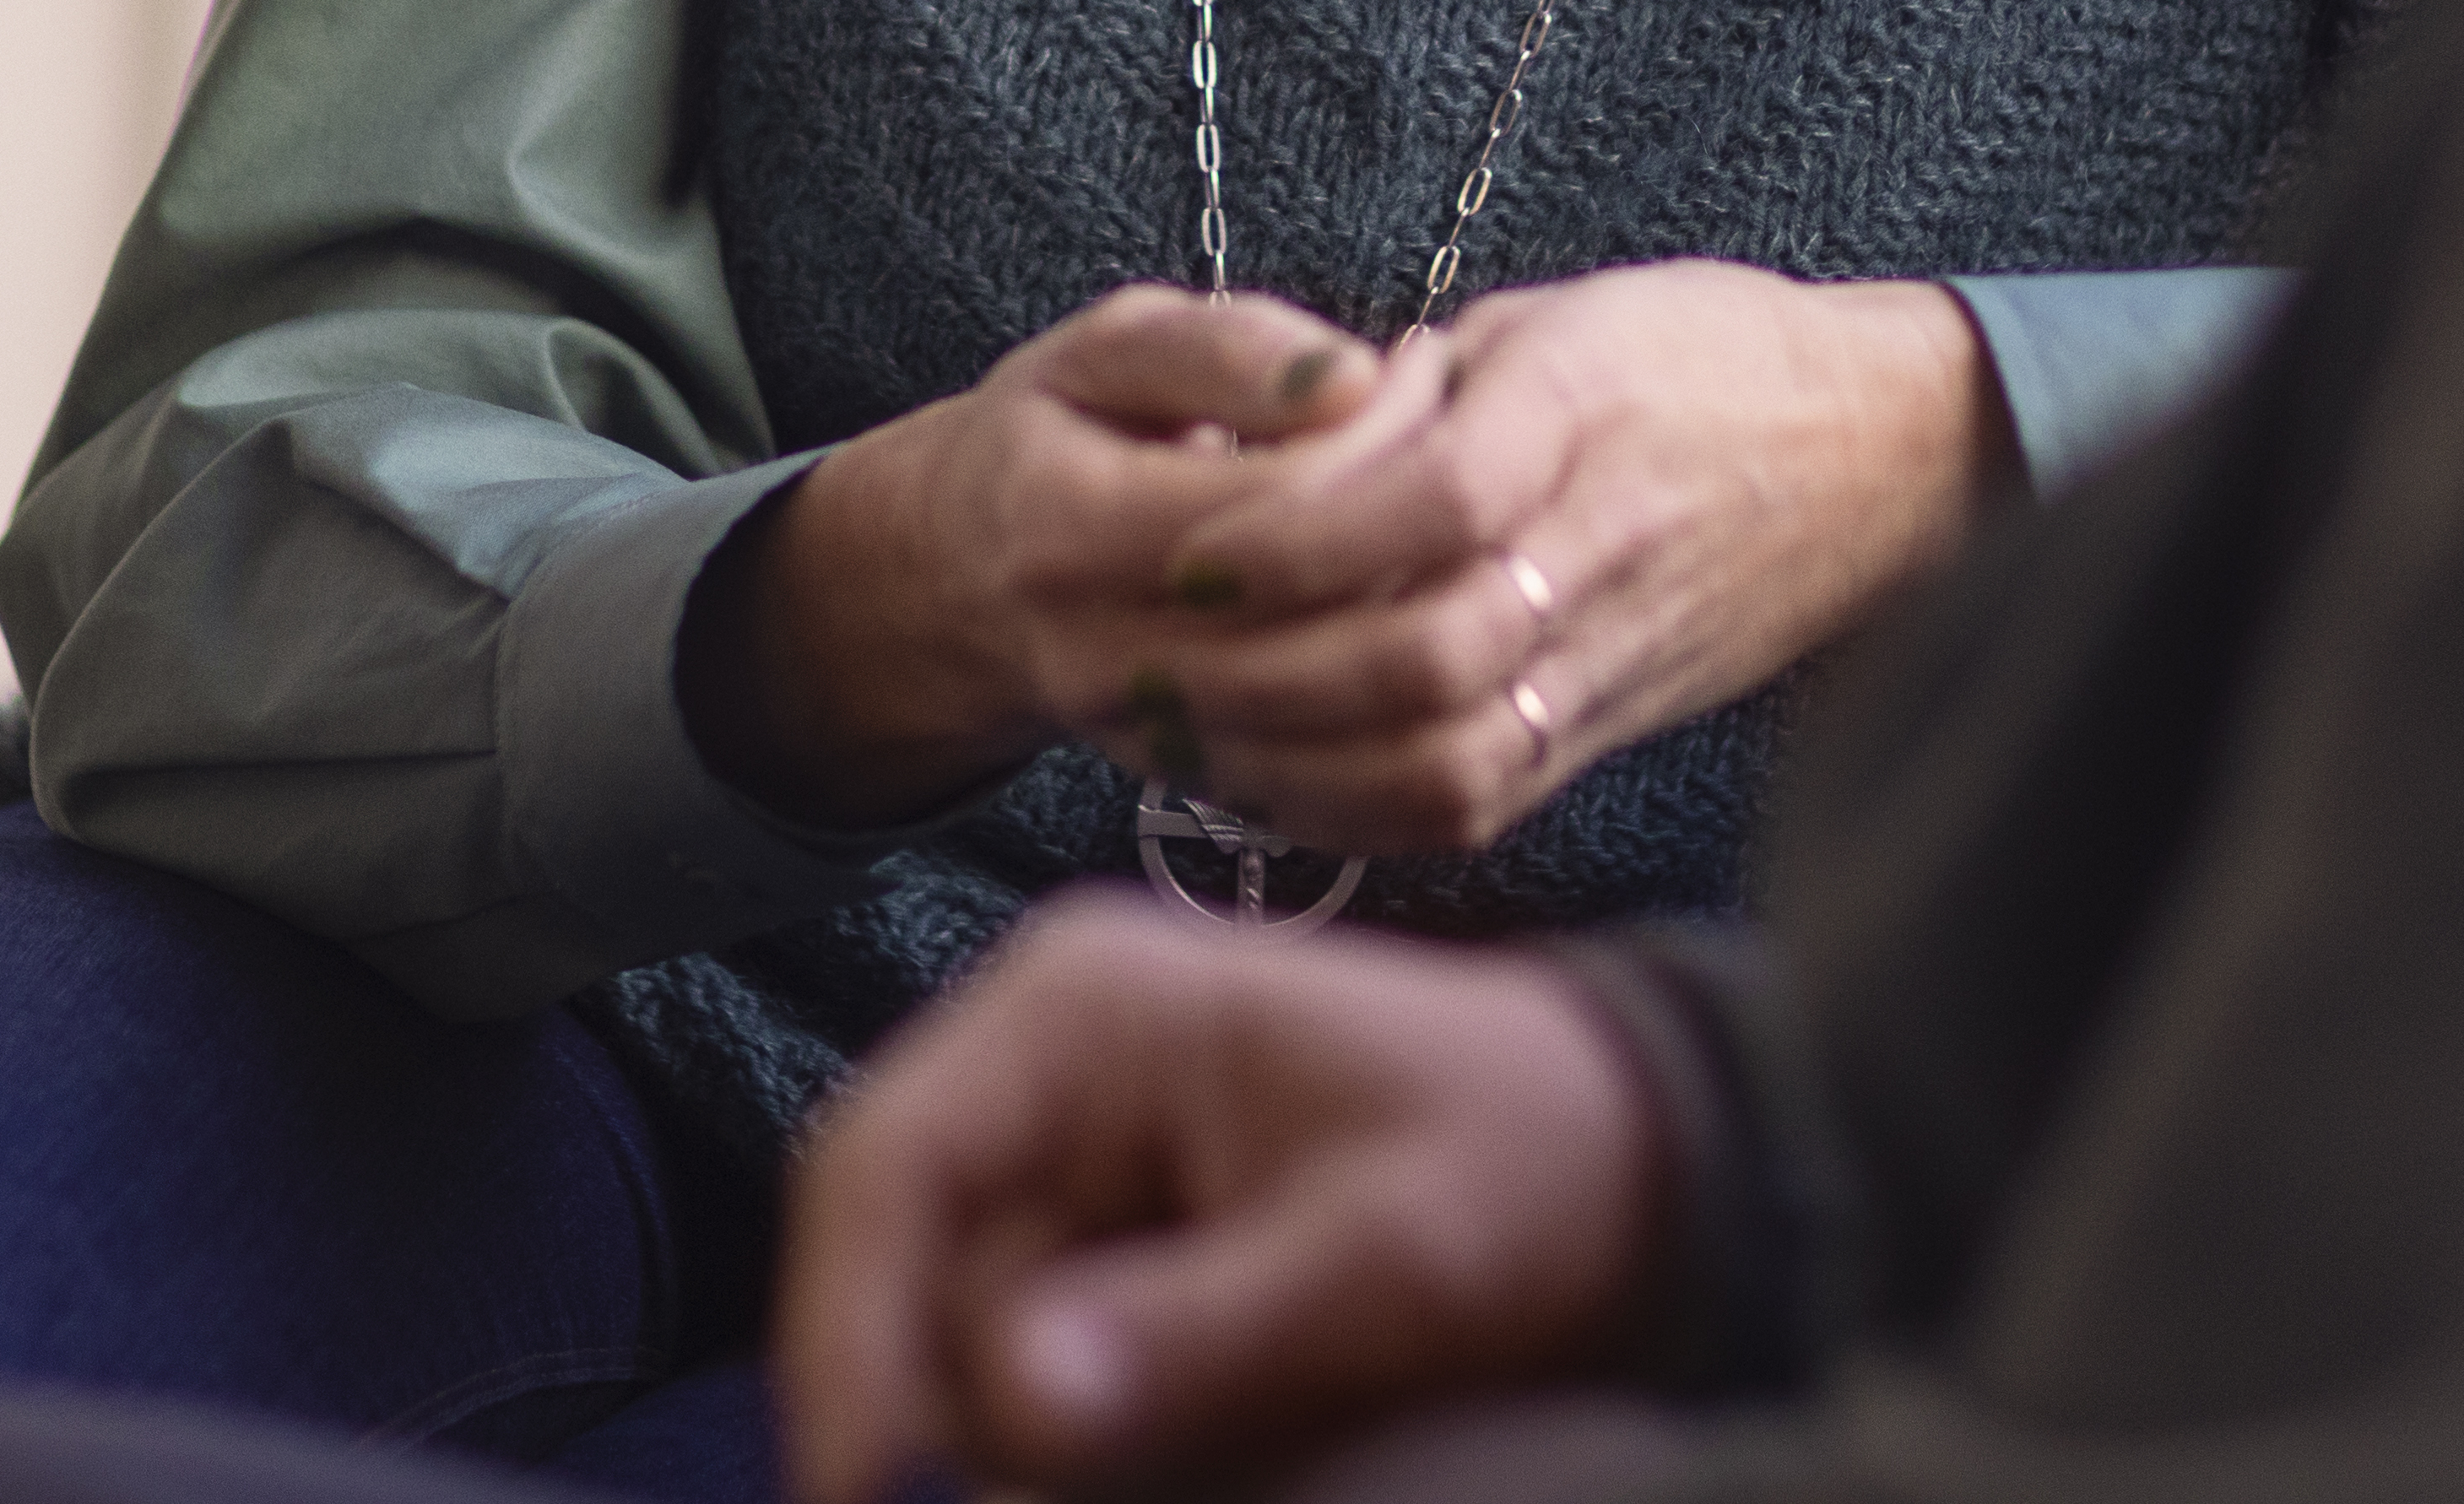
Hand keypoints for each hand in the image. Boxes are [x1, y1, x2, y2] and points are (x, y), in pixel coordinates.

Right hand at [687, 284, 1408, 825]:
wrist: (965, 583)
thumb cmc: (1056, 434)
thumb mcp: (1111, 346)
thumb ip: (1228, 347)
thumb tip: (1359, 381)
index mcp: (1066, 521)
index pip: (1276, 502)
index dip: (1386, 434)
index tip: (1427, 367)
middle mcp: (1100, 653)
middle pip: (1326, 623)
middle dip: (1436, 533)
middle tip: (1483, 452)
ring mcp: (1153, 740)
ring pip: (1357, 724)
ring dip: (1450, 624)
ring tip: (1475, 526)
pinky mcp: (1205, 790)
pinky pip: (1354, 794)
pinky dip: (1432, 717)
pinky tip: (1454, 622)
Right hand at [781, 890, 1668, 1503]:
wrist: (1620, 1155)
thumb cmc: (1522, 1164)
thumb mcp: (1384, 1260)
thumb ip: (1197, 1329)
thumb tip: (1007, 1406)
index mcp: (1081, 1007)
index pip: (882, 1165)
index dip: (842, 1336)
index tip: (857, 1491)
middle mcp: (1038, 1062)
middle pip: (904, 1273)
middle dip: (970, 1405)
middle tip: (1129, 1465)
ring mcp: (1059, 1146)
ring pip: (960, 1338)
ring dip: (1049, 1424)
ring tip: (1229, 1424)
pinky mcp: (1094, 1228)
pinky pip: (1030, 1357)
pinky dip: (1090, 1419)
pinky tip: (1204, 1424)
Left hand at [1141, 260, 1998, 854]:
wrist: (1883, 452)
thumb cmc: (1700, 357)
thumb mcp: (1555, 320)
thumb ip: (1417, 391)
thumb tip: (1269, 457)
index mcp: (1586, 410)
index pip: (1433, 498)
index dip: (1298, 534)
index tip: (1187, 545)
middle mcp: (1605, 542)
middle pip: (1429, 653)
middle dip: (1268, 671)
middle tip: (1150, 658)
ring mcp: (1617, 651)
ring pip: (1450, 754)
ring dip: (1303, 760)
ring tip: (1188, 734)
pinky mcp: (1618, 725)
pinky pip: (1481, 799)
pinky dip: (1363, 809)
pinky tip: (1275, 780)